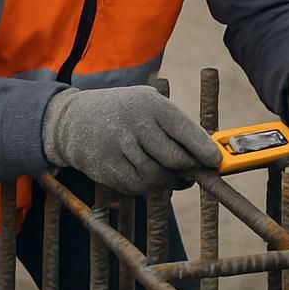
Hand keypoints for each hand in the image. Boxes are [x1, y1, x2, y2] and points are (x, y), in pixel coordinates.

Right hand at [42, 85, 222, 193]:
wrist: (73, 121)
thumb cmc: (123, 112)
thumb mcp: (147, 102)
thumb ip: (174, 123)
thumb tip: (208, 148)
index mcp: (150, 104)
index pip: (184, 130)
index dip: (203, 149)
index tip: (215, 161)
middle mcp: (135, 125)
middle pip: (174, 159)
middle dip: (190, 168)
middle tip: (198, 171)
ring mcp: (119, 148)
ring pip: (158, 176)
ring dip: (172, 181)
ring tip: (179, 177)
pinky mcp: (107, 169)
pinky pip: (139, 186)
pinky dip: (151, 186)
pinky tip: (154, 178)